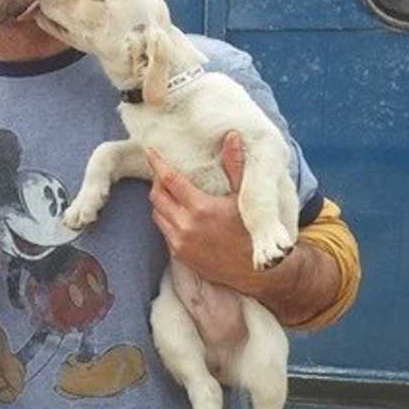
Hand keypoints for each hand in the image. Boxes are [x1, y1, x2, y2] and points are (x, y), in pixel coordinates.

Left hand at [146, 132, 256, 289]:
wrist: (259, 272)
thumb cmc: (252, 231)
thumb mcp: (245, 197)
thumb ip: (234, 166)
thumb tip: (231, 136)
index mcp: (201, 208)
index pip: (169, 180)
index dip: (157, 163)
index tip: (149, 150)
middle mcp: (186, 226)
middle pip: (157, 196)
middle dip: (157, 182)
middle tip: (164, 173)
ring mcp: (180, 243)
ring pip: (157, 214)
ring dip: (160, 202)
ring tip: (171, 192)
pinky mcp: (179, 255)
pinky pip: (163, 231)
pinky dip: (166, 219)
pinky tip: (179, 213)